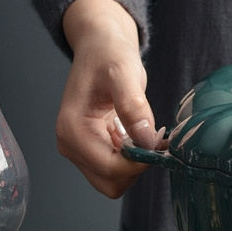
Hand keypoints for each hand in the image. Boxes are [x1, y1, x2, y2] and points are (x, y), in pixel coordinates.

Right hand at [56, 0, 162, 197]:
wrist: (101, 47)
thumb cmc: (108, 56)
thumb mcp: (123, 73)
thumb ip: (133, 106)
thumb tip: (146, 140)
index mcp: (72, 130)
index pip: (109, 169)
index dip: (139, 162)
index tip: (159, 142)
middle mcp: (72, 145)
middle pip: (111, 183)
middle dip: (137, 167)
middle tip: (155, 138)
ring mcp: (83, 149)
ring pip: (117, 179)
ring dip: (138, 163)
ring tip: (150, 132)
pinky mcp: (95, 148)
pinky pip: (119, 167)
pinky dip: (136, 157)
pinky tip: (144, 133)